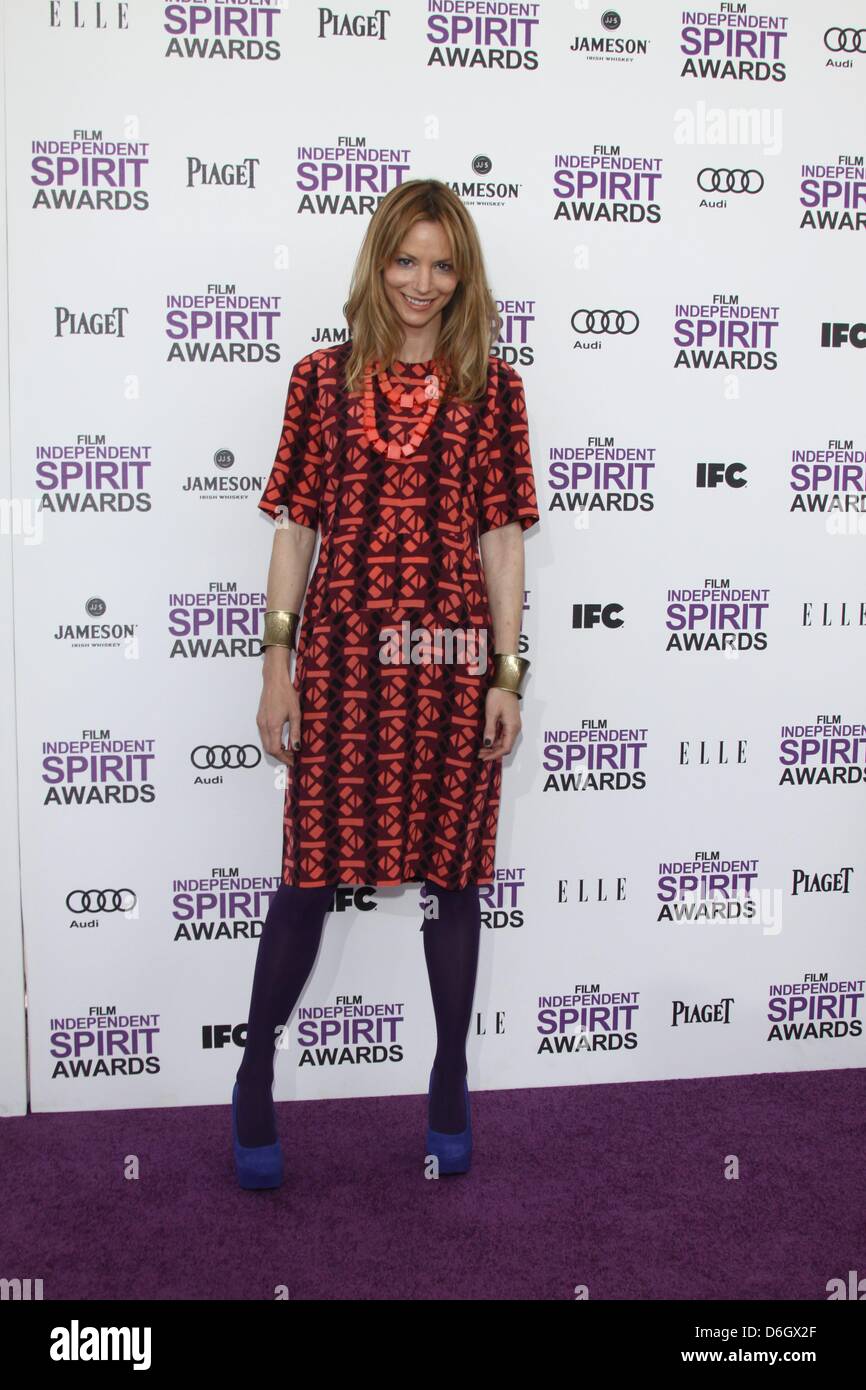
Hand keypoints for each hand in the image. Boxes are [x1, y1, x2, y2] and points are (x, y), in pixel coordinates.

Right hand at [257, 649, 301, 765]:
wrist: (274, 681)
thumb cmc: (286, 694)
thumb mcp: (295, 714)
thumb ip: (295, 732)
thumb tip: (297, 747)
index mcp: (273, 726)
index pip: (276, 750)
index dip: (285, 758)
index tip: (294, 761)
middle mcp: (263, 726)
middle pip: (269, 749)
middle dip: (280, 756)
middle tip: (293, 757)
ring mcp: (260, 722)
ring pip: (265, 743)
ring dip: (276, 750)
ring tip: (289, 750)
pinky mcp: (260, 719)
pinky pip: (264, 736)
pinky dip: (272, 742)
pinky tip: (281, 740)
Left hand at [478, 687, 520, 760]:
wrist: (505, 683)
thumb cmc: (499, 696)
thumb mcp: (491, 713)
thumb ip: (490, 730)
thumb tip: (487, 744)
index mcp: (512, 727)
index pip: (505, 748)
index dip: (494, 755)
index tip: (483, 758)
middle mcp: (515, 728)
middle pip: (505, 746)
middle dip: (492, 752)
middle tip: (479, 754)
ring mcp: (513, 725)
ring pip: (504, 741)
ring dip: (493, 747)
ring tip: (480, 749)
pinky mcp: (510, 721)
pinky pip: (503, 735)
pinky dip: (495, 740)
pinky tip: (486, 740)